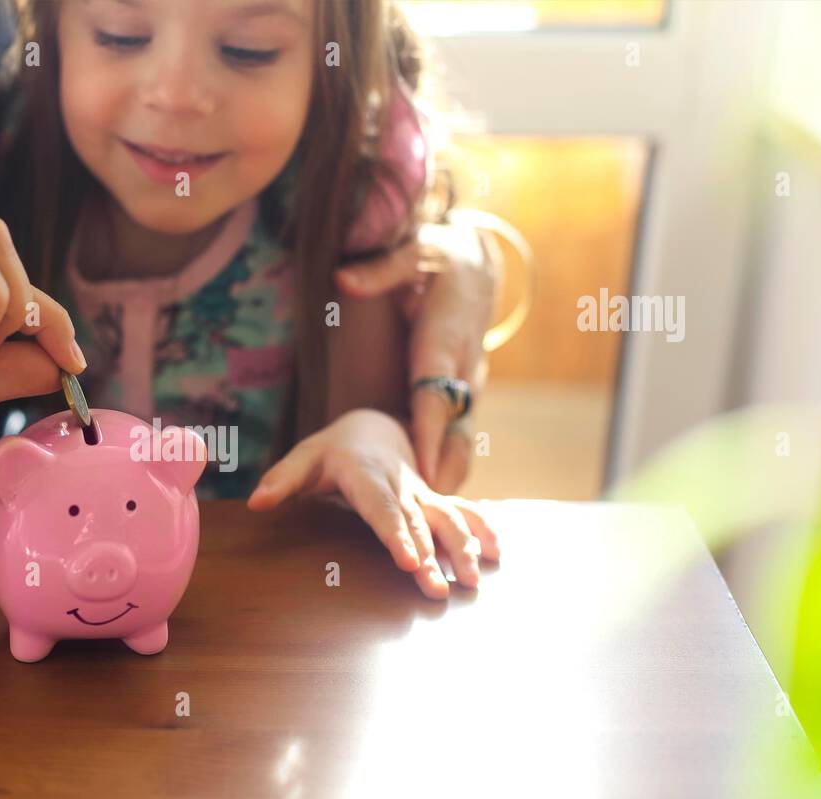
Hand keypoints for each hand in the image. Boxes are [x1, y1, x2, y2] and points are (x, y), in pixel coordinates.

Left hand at [246, 408, 499, 599]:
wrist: (371, 428)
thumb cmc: (331, 451)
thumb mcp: (304, 458)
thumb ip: (282, 480)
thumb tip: (257, 502)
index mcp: (367, 474)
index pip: (382, 508)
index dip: (397, 535)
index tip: (408, 561)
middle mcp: (400, 484)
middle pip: (417, 522)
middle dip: (431, 556)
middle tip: (438, 589)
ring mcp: (421, 492)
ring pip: (446, 518)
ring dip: (463, 548)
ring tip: (473, 580)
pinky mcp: (434, 499)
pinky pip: (463, 511)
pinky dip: (483, 529)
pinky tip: (499, 552)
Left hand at [335, 220, 498, 491]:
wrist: (478, 265)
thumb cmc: (438, 259)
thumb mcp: (413, 253)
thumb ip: (380, 270)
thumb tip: (342, 279)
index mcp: (445, 341)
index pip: (436, 395)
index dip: (428, 434)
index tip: (418, 468)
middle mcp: (463, 370)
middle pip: (456, 431)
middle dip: (441, 471)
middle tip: (424, 514)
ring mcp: (469, 386)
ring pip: (462, 440)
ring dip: (447, 478)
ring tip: (429, 524)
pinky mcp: (465, 396)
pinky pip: (459, 438)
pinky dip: (448, 468)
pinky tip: (431, 501)